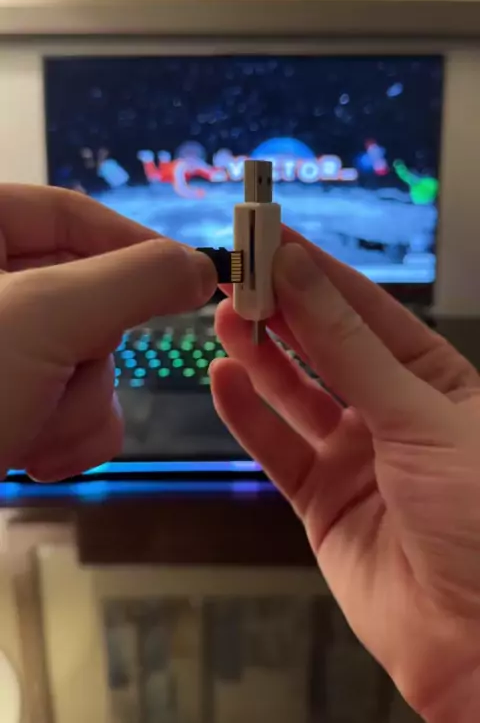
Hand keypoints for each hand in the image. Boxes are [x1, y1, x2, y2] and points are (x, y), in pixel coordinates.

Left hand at [0, 185, 215, 479]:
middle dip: (87, 355)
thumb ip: (133, 280)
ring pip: (84, 360)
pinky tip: (32, 460)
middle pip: (87, 297)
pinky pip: (68, 402)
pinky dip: (66, 436)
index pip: (68, 214)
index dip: (134, 245)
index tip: (190, 280)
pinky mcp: (5, 404)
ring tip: (28, 435)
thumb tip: (200, 266)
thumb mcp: (44, 319)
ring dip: (75, 407)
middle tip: (63, 373)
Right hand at [211, 230, 479, 722]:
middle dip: (283, 308)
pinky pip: (277, 448)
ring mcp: (356, 456)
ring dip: (260, 354)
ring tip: (226, 317)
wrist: (475, 640)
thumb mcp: (420, 416)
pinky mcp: (323, 500)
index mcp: (435, 379)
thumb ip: (350, 348)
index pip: (365, 309)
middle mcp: (393, 411)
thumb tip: (302, 275)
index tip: (272, 237)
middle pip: (325, 346)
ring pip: (295, 393)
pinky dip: (247, 414)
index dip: (317, 272)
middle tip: (237, 273)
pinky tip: (223, 379)